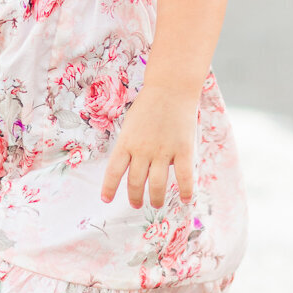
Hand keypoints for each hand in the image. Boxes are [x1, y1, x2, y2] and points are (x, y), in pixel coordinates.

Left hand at [100, 90, 197, 209]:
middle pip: (135, 182)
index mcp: (126, 142)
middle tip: (136, 204)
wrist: (171, 87)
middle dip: (135, 197)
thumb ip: (128, 145)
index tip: (106, 200)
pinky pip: (184, 176)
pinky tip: (186, 200)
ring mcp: (163, 151)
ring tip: (156, 204)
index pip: (114, 171)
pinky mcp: (183, 149)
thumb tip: (127, 166)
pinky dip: (186, 191)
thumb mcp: (130, 124)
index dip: (109, 188)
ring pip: (157, 185)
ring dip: (156, 198)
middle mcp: (142, 150)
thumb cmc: (149, 105)